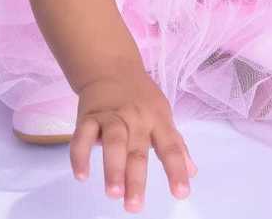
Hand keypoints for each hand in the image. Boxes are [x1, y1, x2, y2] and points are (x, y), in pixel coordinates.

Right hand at [69, 64, 197, 212]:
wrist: (111, 67)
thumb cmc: (141, 97)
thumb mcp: (163, 114)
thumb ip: (175, 144)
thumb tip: (192, 172)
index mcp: (158, 119)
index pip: (171, 147)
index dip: (177, 170)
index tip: (181, 194)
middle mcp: (136, 118)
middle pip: (137, 150)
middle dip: (136, 179)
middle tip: (134, 206)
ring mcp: (111, 116)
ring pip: (113, 142)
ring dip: (112, 168)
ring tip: (113, 193)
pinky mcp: (88, 116)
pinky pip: (81, 136)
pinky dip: (79, 155)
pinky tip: (82, 175)